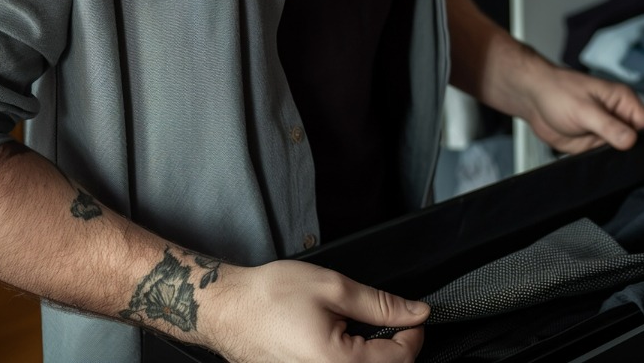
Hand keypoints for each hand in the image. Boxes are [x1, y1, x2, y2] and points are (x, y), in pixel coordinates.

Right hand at [205, 259, 427, 362]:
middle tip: (391, 320)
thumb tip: (416, 312)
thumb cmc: (269, 297)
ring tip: (364, 330)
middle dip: (396, 347)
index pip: (400, 360)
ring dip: (374, 356)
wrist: (227, 309)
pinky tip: (345, 341)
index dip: (414, 334)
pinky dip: (353, 359)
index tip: (413, 315)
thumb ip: (381, 305)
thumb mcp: (333, 288)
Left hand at [515, 59, 643, 153]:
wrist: (532, 99)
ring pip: (624, 153)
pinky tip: (602, 168)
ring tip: (611, 163)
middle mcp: (619, 117)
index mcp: (623, 101)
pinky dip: (605, 164)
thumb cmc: (557, 91)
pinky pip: (606, 159)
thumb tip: (632, 141)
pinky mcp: (594, 145)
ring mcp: (607, 132)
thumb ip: (609, 127)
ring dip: (620, 160)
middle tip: (627, 162)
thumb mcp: (585, 110)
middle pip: (639, 141)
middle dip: (636, 153)